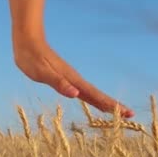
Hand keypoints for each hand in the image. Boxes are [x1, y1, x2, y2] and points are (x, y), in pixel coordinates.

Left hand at [13, 37, 133, 117]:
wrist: (27, 41)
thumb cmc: (31, 57)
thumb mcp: (42, 73)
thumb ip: (59, 83)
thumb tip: (75, 94)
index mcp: (72, 80)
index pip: (95, 95)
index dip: (109, 104)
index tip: (125, 112)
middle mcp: (75, 80)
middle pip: (98, 95)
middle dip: (113, 105)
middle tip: (130, 115)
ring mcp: (72, 79)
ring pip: (93, 93)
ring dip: (105, 102)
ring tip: (118, 111)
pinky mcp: (66, 79)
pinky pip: (84, 91)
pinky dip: (93, 98)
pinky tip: (95, 101)